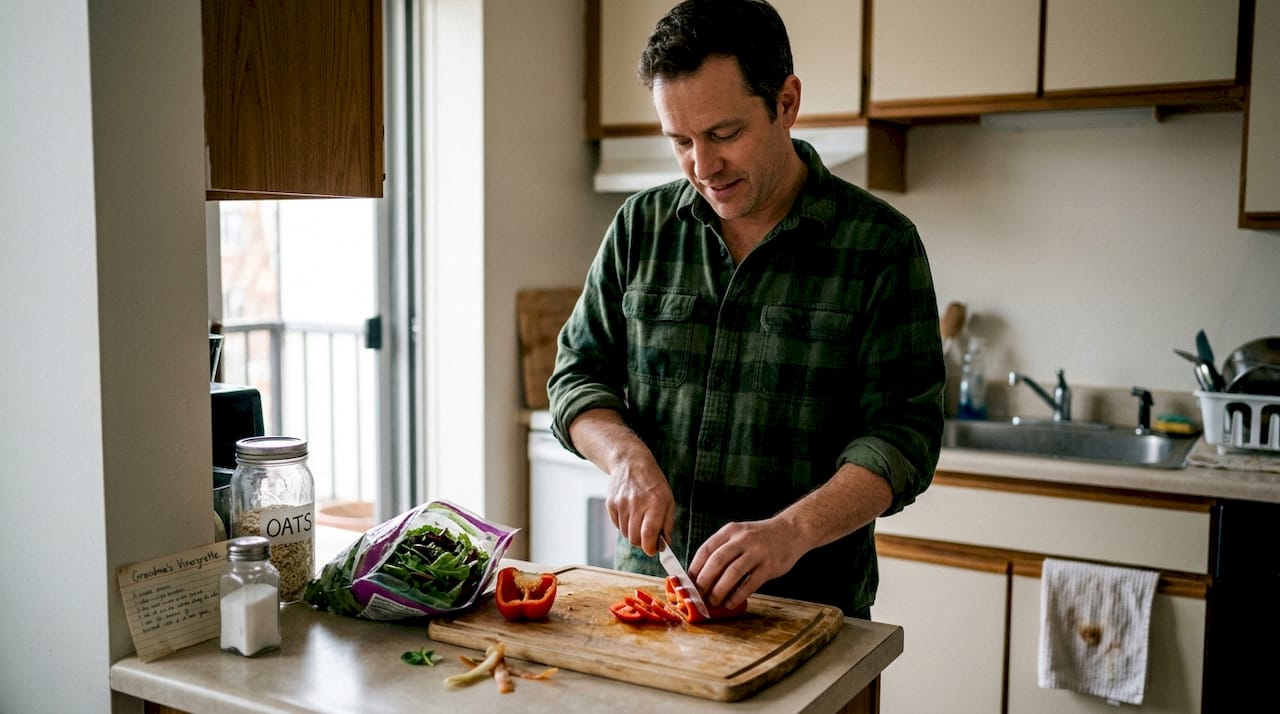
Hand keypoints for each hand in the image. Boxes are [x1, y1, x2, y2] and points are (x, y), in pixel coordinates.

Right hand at [567, 408, 674, 557]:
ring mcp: (621, 504)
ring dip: (634, 533)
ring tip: (640, 520)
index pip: (649, 535)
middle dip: (643, 543)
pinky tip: (631, 513)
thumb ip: (667, 524)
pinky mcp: (610, 504)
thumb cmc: (653, 483)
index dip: (651, 548)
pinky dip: (625, 525)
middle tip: (649, 538)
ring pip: (626, 534)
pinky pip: (617, 525)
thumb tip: (664, 545)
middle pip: (635, 538)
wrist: (630, 463)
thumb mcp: (668, 500)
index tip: (654, 550)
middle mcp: (636, 503)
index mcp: (655, 503)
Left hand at [688, 518, 802, 610]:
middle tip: (698, 595)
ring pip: (733, 573)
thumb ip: (723, 549)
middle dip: (704, 581)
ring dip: (719, 590)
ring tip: (713, 601)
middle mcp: (743, 539)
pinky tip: (730, 603)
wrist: (790, 531)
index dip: (695, 568)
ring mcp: (757, 552)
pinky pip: (750, 584)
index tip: (688, 582)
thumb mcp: (739, 534)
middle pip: (717, 561)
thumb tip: (702, 576)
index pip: (706, 549)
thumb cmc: (760, 537)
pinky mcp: (769, 566)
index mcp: (730, 530)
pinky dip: (737, 596)